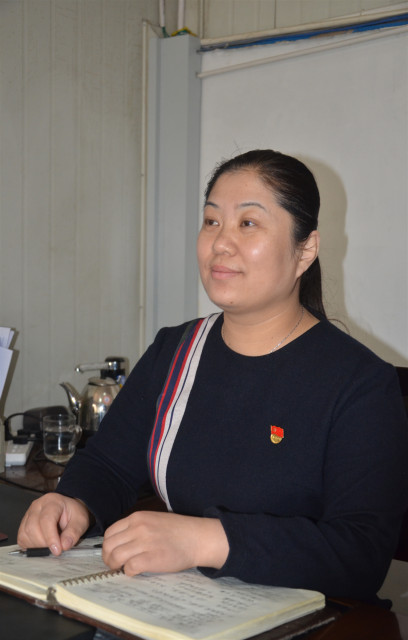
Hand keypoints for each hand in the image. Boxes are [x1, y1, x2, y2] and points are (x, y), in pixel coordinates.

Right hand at [17, 493, 92, 554]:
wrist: (68, 510)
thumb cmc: (73, 513)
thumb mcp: (81, 520)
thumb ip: (74, 532)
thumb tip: (64, 545)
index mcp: (52, 501)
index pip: (46, 520)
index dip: (51, 537)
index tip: (57, 550)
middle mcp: (37, 506)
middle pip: (33, 528)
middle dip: (45, 543)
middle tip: (57, 547)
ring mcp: (28, 514)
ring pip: (25, 534)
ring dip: (37, 545)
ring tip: (50, 544)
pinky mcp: (24, 524)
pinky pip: (21, 538)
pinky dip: (30, 545)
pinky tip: (42, 544)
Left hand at [102, 511, 228, 575]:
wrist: (197, 538)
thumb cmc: (178, 530)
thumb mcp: (153, 519)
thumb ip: (136, 528)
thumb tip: (121, 543)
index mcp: (137, 517)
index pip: (110, 533)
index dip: (108, 546)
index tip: (113, 553)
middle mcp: (138, 528)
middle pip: (109, 546)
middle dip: (108, 558)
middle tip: (115, 565)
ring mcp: (144, 543)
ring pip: (115, 557)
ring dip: (116, 566)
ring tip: (124, 569)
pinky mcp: (150, 559)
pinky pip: (129, 568)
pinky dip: (129, 572)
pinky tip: (136, 571)